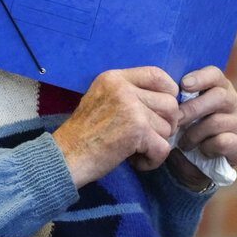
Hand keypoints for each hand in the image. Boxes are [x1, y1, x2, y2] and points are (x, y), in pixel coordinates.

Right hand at [53, 67, 178, 188]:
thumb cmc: (84, 135)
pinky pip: (163, 148)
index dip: (168, 93)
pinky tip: (136, 162)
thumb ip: (131, 95)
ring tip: (134, 150)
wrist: (65, 157)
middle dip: (165, 125)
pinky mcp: (137, 130)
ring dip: (156, 144)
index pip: (157, 74)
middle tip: (147, 137)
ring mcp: (131, 108)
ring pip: (167, 127)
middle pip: (170, 103)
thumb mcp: (103, 100)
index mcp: (114, 78)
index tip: (162, 111)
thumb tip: (169, 102)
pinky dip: (153, 161)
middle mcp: (123, 88)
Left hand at [175, 66, 236, 166]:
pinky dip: (207, 147)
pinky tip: (202, 151)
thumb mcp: (184, 114)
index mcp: (220, 88)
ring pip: (216, 121)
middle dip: (192, 109)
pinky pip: (222, 141)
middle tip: (176, 121)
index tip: (183, 85)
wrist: (201, 165)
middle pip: (219, 96)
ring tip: (183, 143)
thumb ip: (178, 103)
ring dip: (194, 134)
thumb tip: (165, 96)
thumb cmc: (189, 131)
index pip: (215, 74)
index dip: (200, 78)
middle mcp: (235, 101)